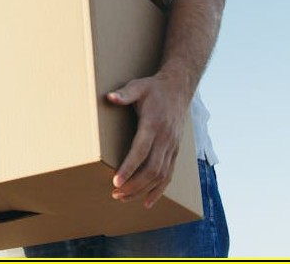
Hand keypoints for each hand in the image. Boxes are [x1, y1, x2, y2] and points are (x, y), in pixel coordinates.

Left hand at [106, 73, 190, 208]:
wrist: (178, 88)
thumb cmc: (154, 89)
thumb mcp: (138, 86)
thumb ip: (124, 94)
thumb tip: (111, 98)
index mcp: (153, 125)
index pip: (141, 151)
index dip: (129, 168)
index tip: (116, 181)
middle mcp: (165, 139)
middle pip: (152, 169)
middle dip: (133, 185)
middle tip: (115, 193)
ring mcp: (172, 146)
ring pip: (160, 176)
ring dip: (143, 190)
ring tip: (123, 198)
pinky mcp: (175, 151)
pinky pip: (169, 175)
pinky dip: (159, 190)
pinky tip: (147, 201)